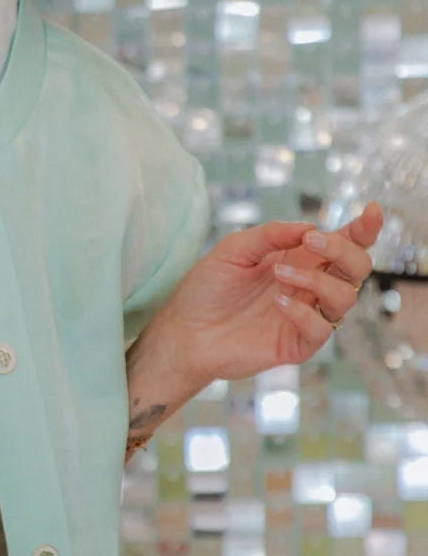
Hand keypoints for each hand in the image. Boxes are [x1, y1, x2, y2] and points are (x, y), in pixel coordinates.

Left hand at [153, 201, 384, 386]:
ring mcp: (306, 316)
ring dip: (316, 281)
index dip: (364, 228)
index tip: (372, 211)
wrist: (183, 331)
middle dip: (342, 250)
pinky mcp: (296, 344)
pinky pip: (321, 329)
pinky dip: (304, 312)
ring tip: (277, 274)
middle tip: (309, 242)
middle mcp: (310, 287)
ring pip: (346, 298)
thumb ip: (270, 235)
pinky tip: (277, 303)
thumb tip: (309, 228)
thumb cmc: (207, 289)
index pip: (344, 243)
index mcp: (300, 260)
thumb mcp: (234, 250)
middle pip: (356, 268)